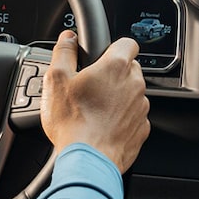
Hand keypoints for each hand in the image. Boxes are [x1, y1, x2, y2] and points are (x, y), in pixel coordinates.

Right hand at [40, 30, 149, 172]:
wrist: (87, 159)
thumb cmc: (72, 121)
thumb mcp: (56, 80)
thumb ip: (64, 52)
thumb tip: (68, 39)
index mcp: (116, 67)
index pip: (128, 43)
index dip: (114, 48)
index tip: (102, 57)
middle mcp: (135, 84)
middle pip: (129, 69)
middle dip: (112, 75)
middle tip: (90, 87)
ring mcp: (141, 108)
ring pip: (131, 93)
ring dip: (117, 97)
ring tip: (93, 110)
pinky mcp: (142, 128)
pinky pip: (133, 116)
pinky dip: (121, 118)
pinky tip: (102, 126)